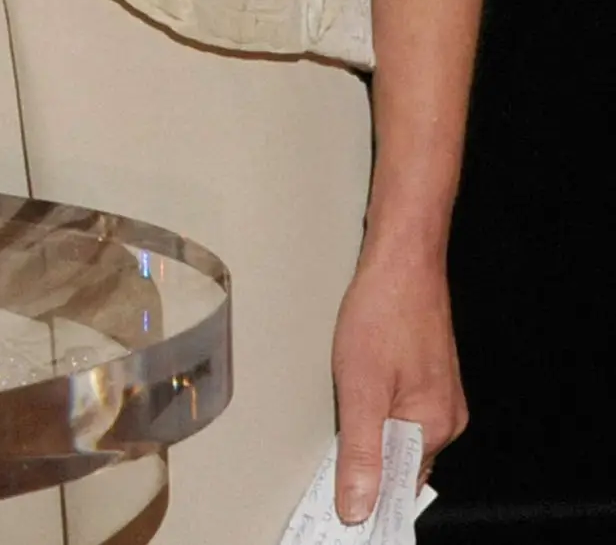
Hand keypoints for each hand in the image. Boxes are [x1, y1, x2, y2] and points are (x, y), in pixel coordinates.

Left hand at [330, 241, 463, 522]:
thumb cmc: (383, 314)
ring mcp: (439, 398)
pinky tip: (356, 408)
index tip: (339, 510)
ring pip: (399, 438)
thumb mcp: (359, 387)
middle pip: (400, 464)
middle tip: (327, 477)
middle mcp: (445, 418)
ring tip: (337, 440)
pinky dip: (377, 420)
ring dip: (370, 444)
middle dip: (366, 472)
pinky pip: (401, 415)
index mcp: (433, 426)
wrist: (402, 262)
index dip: (367, 498)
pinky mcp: (427, 379)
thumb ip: (360, 451)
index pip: (399, 486)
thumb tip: (359, 505)